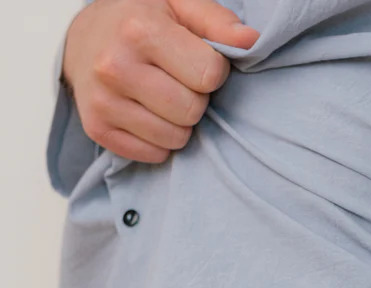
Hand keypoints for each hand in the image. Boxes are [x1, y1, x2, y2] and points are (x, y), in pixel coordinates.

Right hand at [62, 0, 258, 163]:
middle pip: (192, 111)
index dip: (213, 71)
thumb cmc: (141, 20)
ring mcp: (103, 101)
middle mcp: (116, 67)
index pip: (209, 75)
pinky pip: (154, 154)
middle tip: (179, 82)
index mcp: (140, 30)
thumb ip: (217, 22)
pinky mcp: (98, 128)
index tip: (198, 61)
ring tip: (163, 97)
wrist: (83, 38)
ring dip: (179, 123)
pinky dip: (159, 140)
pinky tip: (148, 114)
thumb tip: (251, 42)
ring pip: (175, 138)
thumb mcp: (179, 5)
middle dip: (195, 99)